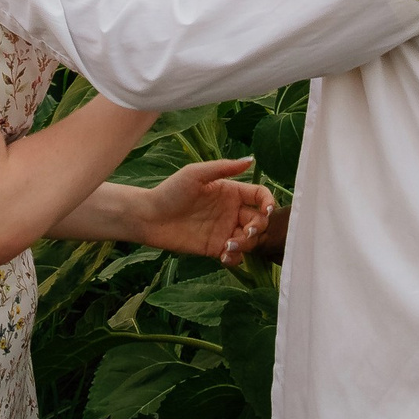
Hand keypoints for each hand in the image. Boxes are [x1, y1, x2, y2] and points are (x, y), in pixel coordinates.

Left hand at [129, 157, 276, 262]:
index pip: (259, 195)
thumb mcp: (196, 174)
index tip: (266, 211)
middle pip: (260, 220)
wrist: (149, 217)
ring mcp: (224, 230)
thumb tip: (251, 160)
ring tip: (229, 245)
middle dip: (258, 228)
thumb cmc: (170, 191)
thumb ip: (223, 168)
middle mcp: (231, 211)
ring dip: (247, 244)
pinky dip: (236, 258)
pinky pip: (236, 256)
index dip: (268, 202)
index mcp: (231, 191)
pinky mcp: (216, 248)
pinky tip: (224, 255)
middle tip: (245, 232)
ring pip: (250, 240)